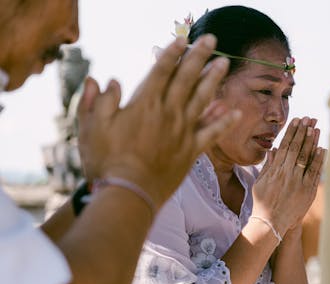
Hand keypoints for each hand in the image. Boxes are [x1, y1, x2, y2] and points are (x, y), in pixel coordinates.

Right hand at [77, 35, 240, 209]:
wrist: (129, 194)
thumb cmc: (106, 161)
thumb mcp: (91, 127)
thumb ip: (97, 101)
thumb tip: (106, 81)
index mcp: (144, 104)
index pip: (161, 70)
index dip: (172, 53)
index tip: (182, 39)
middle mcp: (168, 113)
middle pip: (187, 78)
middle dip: (199, 56)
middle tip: (211, 40)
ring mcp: (183, 131)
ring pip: (203, 99)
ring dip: (214, 79)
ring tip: (224, 63)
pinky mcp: (191, 151)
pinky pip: (212, 133)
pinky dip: (224, 122)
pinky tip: (234, 111)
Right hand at [252, 117, 325, 236]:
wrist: (271, 223)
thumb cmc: (263, 202)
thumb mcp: (261, 182)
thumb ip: (268, 165)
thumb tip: (274, 149)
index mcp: (275, 170)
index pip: (285, 146)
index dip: (291, 132)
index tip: (296, 120)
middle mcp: (287, 174)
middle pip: (297, 148)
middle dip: (303, 131)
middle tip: (309, 118)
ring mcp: (298, 182)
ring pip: (306, 157)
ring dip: (311, 141)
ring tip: (315, 127)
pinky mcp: (308, 191)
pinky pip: (314, 172)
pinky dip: (318, 160)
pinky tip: (321, 148)